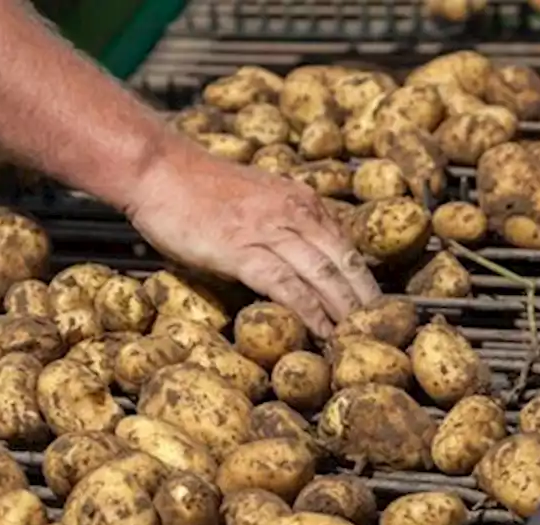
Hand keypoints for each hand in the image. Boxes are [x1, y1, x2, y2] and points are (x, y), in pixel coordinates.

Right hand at [123, 139, 379, 338]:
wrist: (159, 170)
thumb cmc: (196, 188)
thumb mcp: (253, 199)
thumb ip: (278, 224)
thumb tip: (293, 260)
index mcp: (299, 200)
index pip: (345, 243)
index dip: (363, 279)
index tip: (375, 307)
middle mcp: (293, 212)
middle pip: (343, 260)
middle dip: (365, 299)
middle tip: (380, 330)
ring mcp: (269, 230)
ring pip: (322, 273)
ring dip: (343, 309)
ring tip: (356, 339)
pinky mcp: (242, 250)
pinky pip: (286, 285)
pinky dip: (309, 311)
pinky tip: (320, 330)